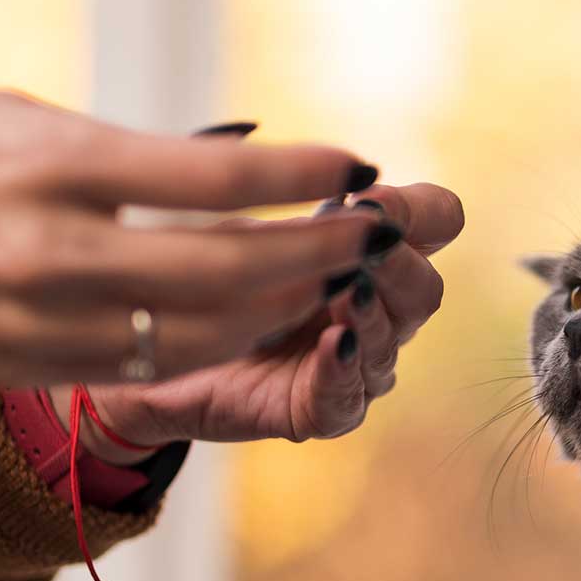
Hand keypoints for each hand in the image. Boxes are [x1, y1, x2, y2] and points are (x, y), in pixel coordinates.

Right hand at [0, 91, 398, 384]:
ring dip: (288, 308)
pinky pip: (160, 362)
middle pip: (224, 267)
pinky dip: (231, 341)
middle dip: (317, 252)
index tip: (359, 164)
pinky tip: (273, 316)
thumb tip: (247, 165)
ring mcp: (42, 317)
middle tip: (372, 234)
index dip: (300, 174)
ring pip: (204, 331)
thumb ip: (134, 150)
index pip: (210, 178)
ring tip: (338, 278)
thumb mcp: (30, 121)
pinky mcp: (40, 362)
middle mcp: (50, 249)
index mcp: (52, 167)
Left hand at [49, 183, 464, 461]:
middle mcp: (375, 309)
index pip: (437, 223)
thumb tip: (349, 170)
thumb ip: (292, 195)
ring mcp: (355, 364)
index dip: (419, 210)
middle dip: (400, 263)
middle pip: (426, 288)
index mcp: (369, 253)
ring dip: (373, 312)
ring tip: (348, 291)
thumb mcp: (243, 219)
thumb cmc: (197, 272)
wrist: (143, 350)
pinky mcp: (322, 410)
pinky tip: (333, 343)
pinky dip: (344, 368)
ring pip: (393, 341)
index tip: (369, 199)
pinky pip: (350, 396)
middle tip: (368, 243)